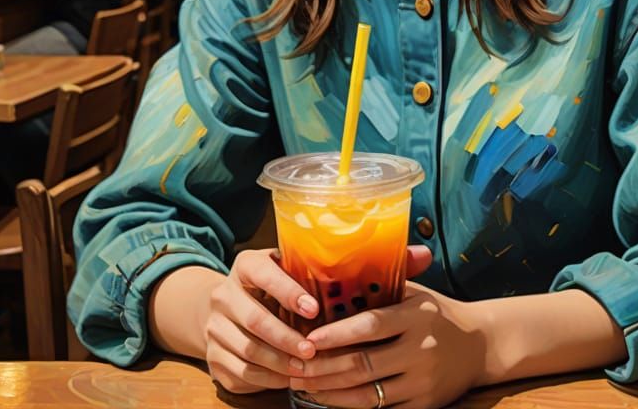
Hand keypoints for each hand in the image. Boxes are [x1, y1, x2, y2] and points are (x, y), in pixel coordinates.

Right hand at [205, 246, 432, 395]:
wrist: (232, 308)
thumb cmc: (289, 286)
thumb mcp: (311, 270)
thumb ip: (364, 264)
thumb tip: (424, 254)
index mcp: (250, 264)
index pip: (264, 273)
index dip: (289, 292)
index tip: (316, 309)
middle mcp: (226, 292)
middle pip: (253, 319)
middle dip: (286, 337)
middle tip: (316, 351)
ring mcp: (215, 327)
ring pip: (247, 351)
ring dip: (280, 363)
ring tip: (310, 370)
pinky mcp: (213, 358)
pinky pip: (241, 375)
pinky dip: (268, 381)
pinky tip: (293, 382)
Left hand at [293, 272, 488, 408]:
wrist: (481, 344)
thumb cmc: (437, 313)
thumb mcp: (416, 294)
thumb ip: (383, 287)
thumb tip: (338, 272)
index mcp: (416, 316)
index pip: (370, 326)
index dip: (337, 334)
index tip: (309, 337)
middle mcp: (420, 349)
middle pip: (363, 364)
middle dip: (323, 368)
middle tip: (295, 366)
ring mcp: (422, 381)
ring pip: (367, 394)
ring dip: (330, 392)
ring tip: (304, 386)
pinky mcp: (424, 406)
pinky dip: (352, 408)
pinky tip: (331, 401)